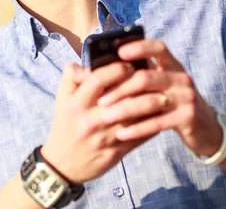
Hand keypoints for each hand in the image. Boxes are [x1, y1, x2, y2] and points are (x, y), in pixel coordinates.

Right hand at [41, 62, 154, 184]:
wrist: (63, 163)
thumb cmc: (65, 125)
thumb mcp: (61, 99)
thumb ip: (72, 77)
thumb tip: (89, 61)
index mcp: (76, 103)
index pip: (98, 80)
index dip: (116, 70)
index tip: (129, 65)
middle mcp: (90, 119)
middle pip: (122, 99)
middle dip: (141, 87)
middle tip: (154, 78)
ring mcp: (105, 137)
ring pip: (135, 119)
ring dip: (152, 106)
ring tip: (164, 97)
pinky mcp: (117, 152)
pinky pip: (140, 137)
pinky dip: (153, 126)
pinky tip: (161, 117)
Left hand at [96, 39, 222, 156]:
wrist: (204, 127)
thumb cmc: (170, 101)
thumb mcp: (160, 84)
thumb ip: (139, 75)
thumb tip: (101, 70)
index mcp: (172, 65)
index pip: (158, 48)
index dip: (139, 48)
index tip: (119, 52)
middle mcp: (181, 77)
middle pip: (146, 78)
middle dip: (119, 89)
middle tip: (100, 100)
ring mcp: (186, 97)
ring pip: (150, 101)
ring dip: (125, 110)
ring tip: (105, 117)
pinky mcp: (188, 118)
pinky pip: (157, 123)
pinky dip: (137, 129)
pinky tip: (121, 134)